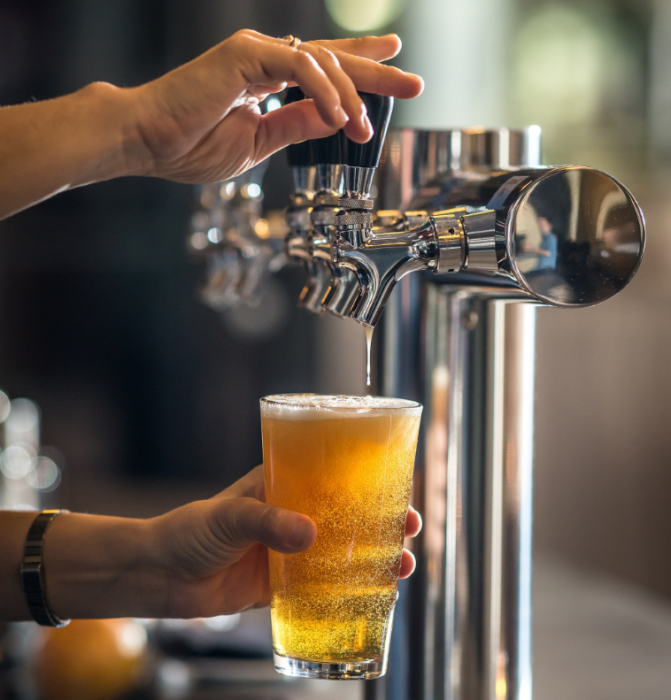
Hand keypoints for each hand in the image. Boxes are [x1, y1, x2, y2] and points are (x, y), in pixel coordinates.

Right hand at [127, 30, 423, 182]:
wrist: (149, 143)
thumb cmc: (192, 147)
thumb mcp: (261, 142)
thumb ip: (297, 125)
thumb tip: (334, 118)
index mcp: (268, 80)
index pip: (322, 67)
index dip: (359, 65)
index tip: (393, 63)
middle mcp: (265, 59)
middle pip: (333, 59)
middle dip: (376, 71)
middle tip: (415, 82)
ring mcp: (255, 52)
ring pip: (321, 63)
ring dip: (350, 96)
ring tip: (365, 128)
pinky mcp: (244, 54)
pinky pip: (297, 67)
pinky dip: (322, 91)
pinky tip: (339, 116)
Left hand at [149, 465, 421, 617]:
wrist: (161, 574)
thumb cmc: (190, 530)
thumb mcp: (230, 515)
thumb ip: (267, 522)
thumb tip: (310, 535)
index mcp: (283, 486)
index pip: (335, 477)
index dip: (370, 483)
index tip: (399, 489)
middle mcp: (293, 516)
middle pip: (349, 516)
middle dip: (383, 522)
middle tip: (409, 529)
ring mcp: (290, 551)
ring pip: (343, 552)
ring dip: (374, 558)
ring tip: (401, 566)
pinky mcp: (282, 585)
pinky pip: (323, 588)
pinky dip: (348, 592)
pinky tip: (371, 597)